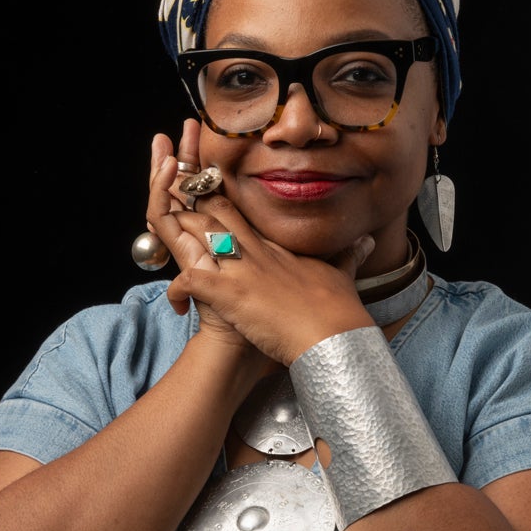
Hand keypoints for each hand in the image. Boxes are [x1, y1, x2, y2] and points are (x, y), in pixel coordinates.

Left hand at [145, 142, 374, 365]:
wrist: (334, 334)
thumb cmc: (339, 310)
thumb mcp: (342, 276)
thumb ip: (348, 256)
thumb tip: (367, 241)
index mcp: (274, 247)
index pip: (238, 211)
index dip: (216, 200)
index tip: (203, 196)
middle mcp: (254, 251)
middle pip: (210, 211)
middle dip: (187, 205)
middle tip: (169, 209)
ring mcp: (239, 269)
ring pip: (192, 235)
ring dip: (173, 238)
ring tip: (163, 250)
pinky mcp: (228, 293)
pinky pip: (187, 280)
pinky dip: (175, 292)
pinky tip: (177, 306)